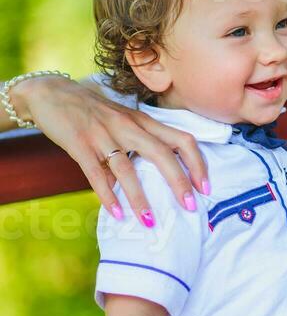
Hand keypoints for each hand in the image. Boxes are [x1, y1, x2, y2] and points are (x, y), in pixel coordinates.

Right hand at [10, 74, 209, 220]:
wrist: (52, 93)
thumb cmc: (93, 112)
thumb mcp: (124, 121)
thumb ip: (142, 143)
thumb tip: (162, 176)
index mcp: (143, 122)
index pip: (181, 139)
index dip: (197, 163)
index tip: (205, 187)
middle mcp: (127, 126)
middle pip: (161, 154)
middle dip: (178, 182)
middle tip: (190, 208)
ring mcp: (103, 135)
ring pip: (127, 169)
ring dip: (140, 198)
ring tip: (150, 222)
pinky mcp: (80, 144)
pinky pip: (96, 173)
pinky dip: (107, 195)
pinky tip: (117, 214)